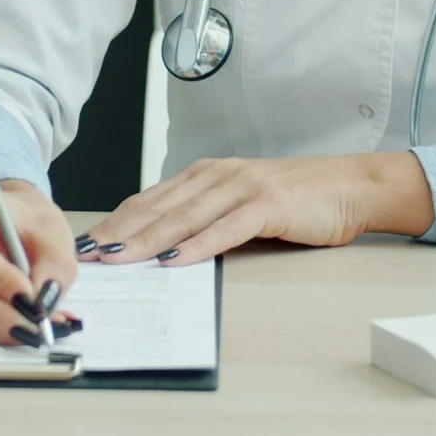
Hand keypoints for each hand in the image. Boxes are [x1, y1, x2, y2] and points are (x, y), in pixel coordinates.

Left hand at [80, 152, 433, 267]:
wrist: (350, 186)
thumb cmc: (295, 200)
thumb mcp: (239, 203)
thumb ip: (203, 218)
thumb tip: (159, 249)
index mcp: (205, 174)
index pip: (148, 200)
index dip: (114, 223)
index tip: (85, 246)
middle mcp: (217, 175)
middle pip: (157, 208)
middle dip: (118, 234)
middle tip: (86, 258)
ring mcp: (242, 187)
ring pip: (184, 217)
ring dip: (147, 241)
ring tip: (117, 261)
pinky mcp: (268, 204)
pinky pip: (226, 228)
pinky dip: (198, 245)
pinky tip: (175, 261)